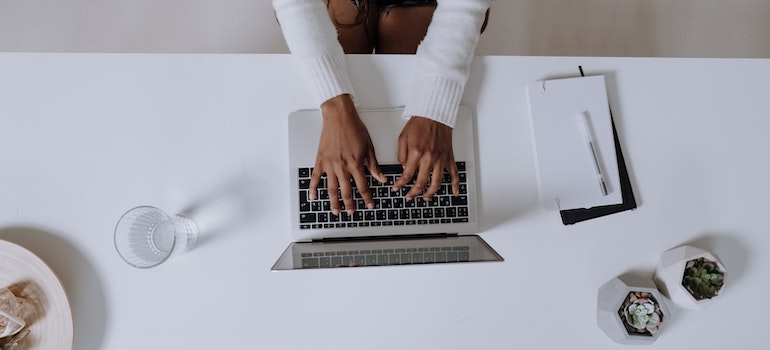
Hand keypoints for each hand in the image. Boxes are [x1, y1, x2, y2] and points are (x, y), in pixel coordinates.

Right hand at [310, 94, 386, 214]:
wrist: (339, 117)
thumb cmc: (354, 128)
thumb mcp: (369, 147)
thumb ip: (374, 166)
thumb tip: (381, 178)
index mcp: (355, 164)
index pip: (363, 187)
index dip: (367, 198)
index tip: (369, 205)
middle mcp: (342, 167)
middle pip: (346, 192)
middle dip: (350, 204)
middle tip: (351, 212)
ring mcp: (329, 165)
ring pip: (331, 189)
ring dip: (333, 202)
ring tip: (335, 211)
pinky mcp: (320, 160)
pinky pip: (315, 178)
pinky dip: (313, 188)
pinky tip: (313, 197)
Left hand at [392, 116, 458, 200]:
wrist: (435, 114)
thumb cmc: (419, 123)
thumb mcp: (403, 137)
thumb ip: (401, 155)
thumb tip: (403, 168)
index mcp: (416, 153)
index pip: (407, 175)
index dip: (400, 184)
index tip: (397, 188)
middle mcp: (429, 158)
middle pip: (421, 183)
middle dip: (413, 193)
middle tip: (409, 197)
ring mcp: (440, 159)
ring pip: (437, 183)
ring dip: (430, 193)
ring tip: (426, 198)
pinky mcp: (448, 157)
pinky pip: (454, 174)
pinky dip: (455, 185)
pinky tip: (454, 193)